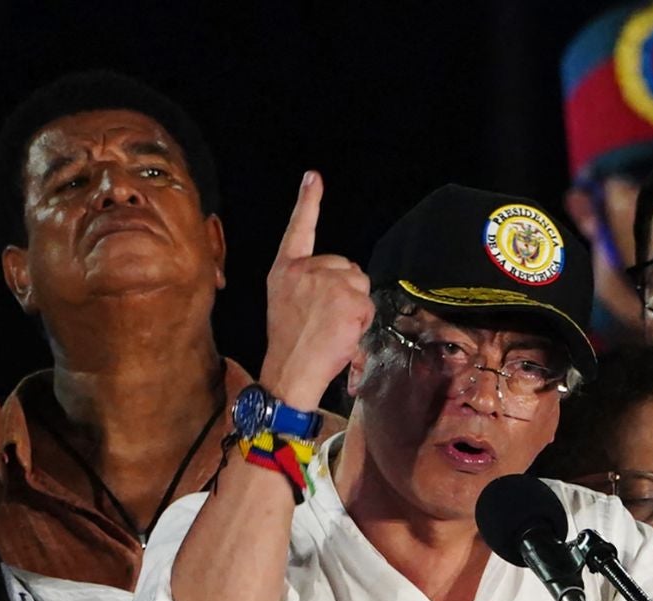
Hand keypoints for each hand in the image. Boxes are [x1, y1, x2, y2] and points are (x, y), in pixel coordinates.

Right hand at [262, 170, 374, 409]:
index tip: (313, 177)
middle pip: (345, 266)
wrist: (290, 370)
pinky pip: (368, 304)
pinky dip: (362, 320)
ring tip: (333, 326)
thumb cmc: (290, 343)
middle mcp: (305, 269)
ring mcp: (328, 281)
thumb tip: (337, 277)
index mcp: (285, 269)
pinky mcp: (349, 298)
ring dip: (355, 305)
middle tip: (325, 319)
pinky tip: (343, 332)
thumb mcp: (285, 301)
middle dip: (344, 290)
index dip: (308, 202)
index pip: (299, 229)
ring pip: (359, 284)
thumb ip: (305, 281)